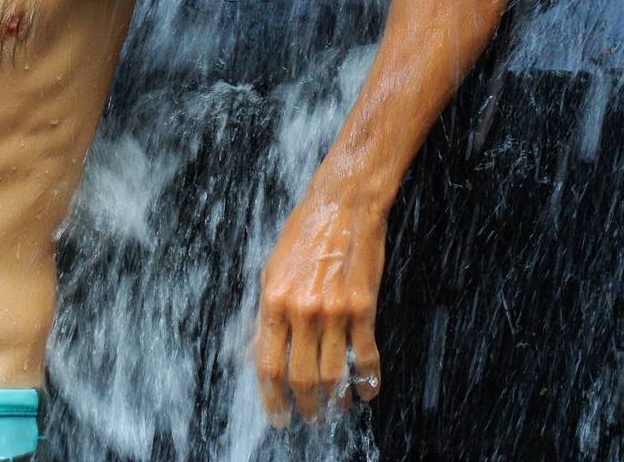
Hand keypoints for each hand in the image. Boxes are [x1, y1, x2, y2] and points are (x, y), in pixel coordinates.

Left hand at [251, 193, 385, 425]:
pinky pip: (366, 355)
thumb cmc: (302, 234)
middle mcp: (302, 311)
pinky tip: (366, 392)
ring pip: (333, 373)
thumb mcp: (270, 270)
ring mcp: (335, 311)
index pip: (267, 364)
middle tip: (310, 419)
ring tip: (335, 409)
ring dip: (335, 399)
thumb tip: (255, 350)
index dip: (272, 398)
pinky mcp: (364, 307)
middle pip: (300, 377)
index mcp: (274, 302)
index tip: (278, 416)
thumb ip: (265, 313)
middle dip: (305, 406)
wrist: (342, 206)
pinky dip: (367, 380)